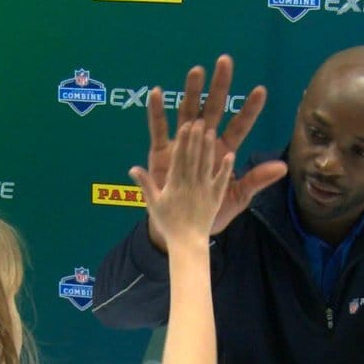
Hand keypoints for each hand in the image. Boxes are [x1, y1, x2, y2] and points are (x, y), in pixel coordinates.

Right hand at [130, 120, 233, 246]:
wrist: (186, 243)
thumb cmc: (168, 224)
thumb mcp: (153, 203)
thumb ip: (145, 184)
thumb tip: (132, 168)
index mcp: (174, 184)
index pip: (179, 158)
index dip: (183, 141)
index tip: (185, 126)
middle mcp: (190, 184)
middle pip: (193, 157)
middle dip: (196, 138)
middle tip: (199, 120)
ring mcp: (204, 190)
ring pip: (206, 165)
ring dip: (209, 148)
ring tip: (210, 131)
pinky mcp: (215, 198)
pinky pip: (221, 182)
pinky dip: (226, 169)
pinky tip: (231, 156)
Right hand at [143, 55, 287, 245]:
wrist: (184, 229)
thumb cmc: (211, 212)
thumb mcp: (237, 196)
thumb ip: (256, 180)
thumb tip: (283, 167)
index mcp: (223, 152)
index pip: (239, 126)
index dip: (249, 110)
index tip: (261, 90)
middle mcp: (203, 143)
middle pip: (213, 109)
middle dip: (219, 86)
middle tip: (225, 62)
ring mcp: (182, 145)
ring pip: (188, 112)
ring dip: (191, 92)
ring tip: (196, 71)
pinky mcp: (161, 154)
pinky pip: (159, 130)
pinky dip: (157, 112)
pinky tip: (157, 93)